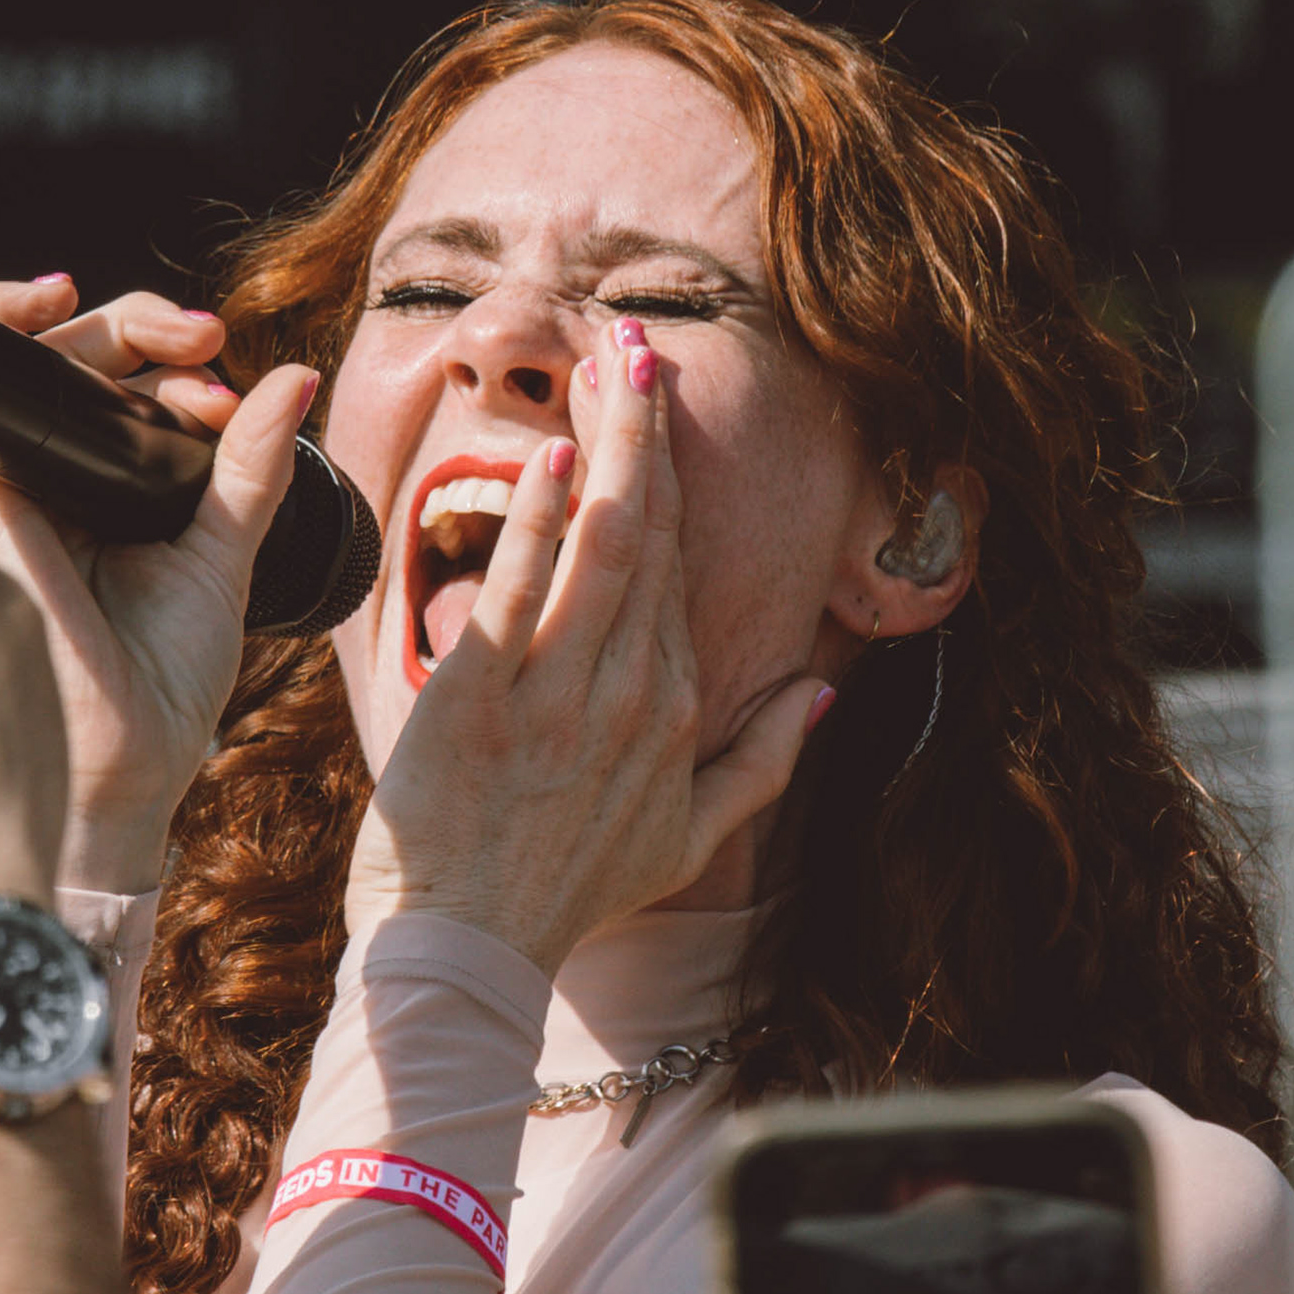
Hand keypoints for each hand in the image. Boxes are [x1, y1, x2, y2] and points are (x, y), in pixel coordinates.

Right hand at [0, 270, 318, 889]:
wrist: (128, 775)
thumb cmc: (159, 689)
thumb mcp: (219, 559)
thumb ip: (249, 470)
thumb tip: (296, 379)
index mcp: (78, 488)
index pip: (81, 378)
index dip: (137, 339)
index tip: (210, 348)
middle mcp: (21, 486)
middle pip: (30, 356)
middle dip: (116, 322)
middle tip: (196, 338)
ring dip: (26, 320)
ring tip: (129, 332)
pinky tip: (29, 345)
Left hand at [346, 326, 832, 972]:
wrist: (469, 949)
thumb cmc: (569, 896)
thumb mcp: (689, 840)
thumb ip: (764, 761)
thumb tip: (824, 691)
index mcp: (673, 711)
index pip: (679, 567)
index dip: (672, 475)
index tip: (658, 402)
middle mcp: (629, 692)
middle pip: (652, 535)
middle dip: (648, 432)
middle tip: (639, 344)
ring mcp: (559, 692)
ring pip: (603, 543)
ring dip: (609, 446)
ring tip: (608, 363)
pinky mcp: (484, 698)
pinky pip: (525, 589)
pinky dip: (545, 518)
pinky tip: (559, 454)